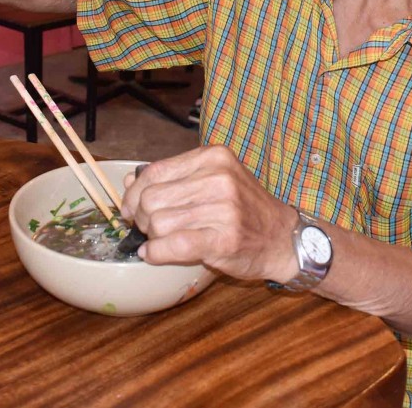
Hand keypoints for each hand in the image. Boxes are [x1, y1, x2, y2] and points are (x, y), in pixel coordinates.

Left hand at [120, 145, 298, 281]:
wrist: (282, 238)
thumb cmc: (244, 210)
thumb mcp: (213, 180)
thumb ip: (173, 178)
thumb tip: (128, 181)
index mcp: (213, 157)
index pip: (154, 171)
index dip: (134, 193)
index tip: (130, 208)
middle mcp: (219, 178)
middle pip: (151, 199)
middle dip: (141, 217)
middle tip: (149, 228)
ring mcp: (223, 208)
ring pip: (158, 223)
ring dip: (153, 237)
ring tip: (163, 240)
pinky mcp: (224, 239)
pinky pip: (173, 245)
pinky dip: (157, 252)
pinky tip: (154, 254)